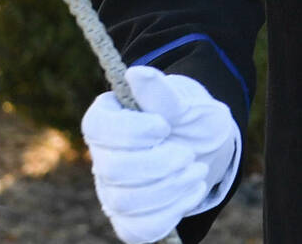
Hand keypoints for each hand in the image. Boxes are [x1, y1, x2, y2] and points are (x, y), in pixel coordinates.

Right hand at [82, 67, 240, 243]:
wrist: (203, 148)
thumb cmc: (188, 120)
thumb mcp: (184, 101)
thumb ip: (161, 93)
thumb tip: (137, 73)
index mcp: (107, 119)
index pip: (98, 128)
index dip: (129, 131)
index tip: (163, 126)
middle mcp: (102, 157)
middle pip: (113, 169)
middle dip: (157, 165)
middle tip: (187, 154)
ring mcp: (111, 190)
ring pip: (125, 202)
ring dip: (168, 188)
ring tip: (196, 170)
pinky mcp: (127, 219)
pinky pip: (138, 229)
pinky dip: (171, 212)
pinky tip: (192, 191)